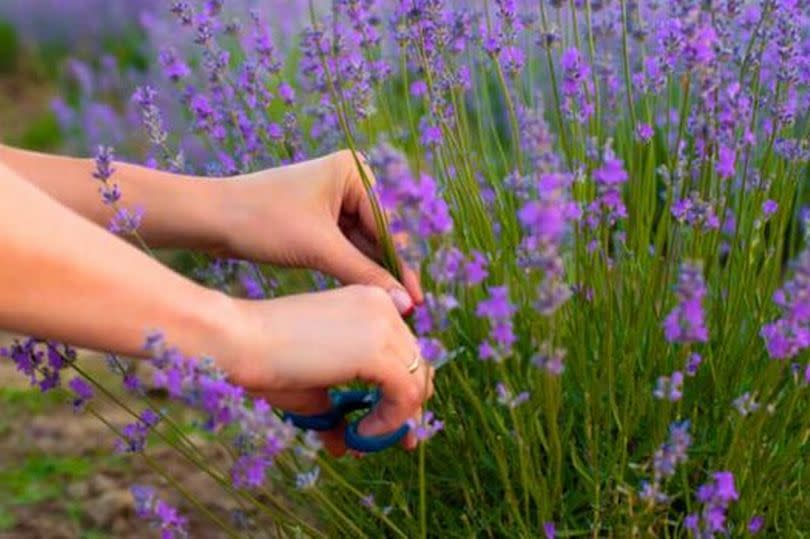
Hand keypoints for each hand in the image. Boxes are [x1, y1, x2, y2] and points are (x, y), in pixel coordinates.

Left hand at [215, 150, 422, 313]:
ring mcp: (334, 198)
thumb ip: (365, 275)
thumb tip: (405, 303)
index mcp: (353, 171)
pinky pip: (346, 246)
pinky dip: (353, 269)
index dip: (400, 265)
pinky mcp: (320, 218)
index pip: (386, 224)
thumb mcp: (319, 249)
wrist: (210, 219)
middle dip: (389, 271)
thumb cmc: (262, 221)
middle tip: (409, 308)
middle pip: (378, 234)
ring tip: (394, 308)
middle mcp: (348, 179)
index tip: (416, 299)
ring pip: (363, 244)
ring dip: (373, 274)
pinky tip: (369, 295)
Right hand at [223, 285, 433, 455]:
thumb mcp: (313, 388)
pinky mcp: (378, 349)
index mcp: (371, 303)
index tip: (390, 424)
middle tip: (396, 441)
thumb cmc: (266, 360)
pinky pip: (406, 394)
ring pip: (418, 381)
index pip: (407, 350)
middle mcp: (384, 306)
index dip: (404, 391)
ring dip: (397, 418)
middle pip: (419, 365)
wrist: (239, 340)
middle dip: (408, 408)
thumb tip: (344, 446)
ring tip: (364, 437)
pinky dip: (391, 421)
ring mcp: (384, 323)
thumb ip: (336, 411)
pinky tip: (361, 431)